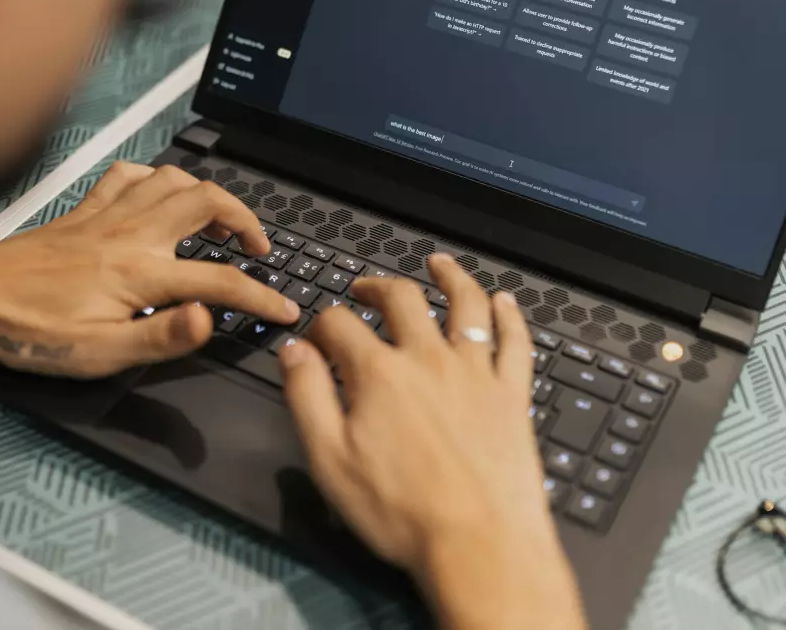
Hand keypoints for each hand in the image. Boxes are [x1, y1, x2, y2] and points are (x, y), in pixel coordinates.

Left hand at [0, 162, 298, 376]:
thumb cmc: (28, 332)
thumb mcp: (98, 354)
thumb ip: (160, 336)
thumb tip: (208, 319)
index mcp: (140, 273)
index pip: (220, 281)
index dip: (262, 296)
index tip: (285, 309)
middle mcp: (129, 234)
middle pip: (207, 203)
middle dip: (247, 221)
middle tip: (259, 250)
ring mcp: (106, 215)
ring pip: (173, 179)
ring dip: (207, 193)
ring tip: (220, 221)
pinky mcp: (83, 210)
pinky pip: (128, 175)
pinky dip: (155, 177)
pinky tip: (159, 195)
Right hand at [279, 254, 584, 629]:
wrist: (479, 546)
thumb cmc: (401, 512)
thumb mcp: (330, 459)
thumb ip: (307, 396)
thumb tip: (294, 350)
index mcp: (379, 374)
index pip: (339, 323)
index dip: (321, 323)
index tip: (316, 337)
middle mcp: (428, 360)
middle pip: (401, 299)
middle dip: (376, 286)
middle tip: (365, 289)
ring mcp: (475, 373)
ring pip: (465, 305)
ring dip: (450, 277)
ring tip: (439, 263)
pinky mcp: (513, 395)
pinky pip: (515, 343)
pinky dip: (510, 317)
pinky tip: (505, 302)